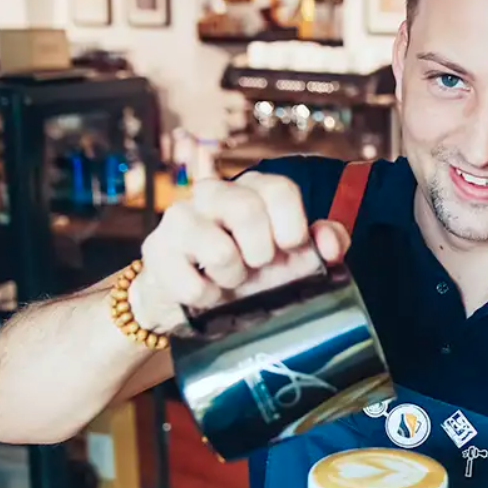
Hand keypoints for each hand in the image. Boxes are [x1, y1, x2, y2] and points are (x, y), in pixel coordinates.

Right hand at [133, 169, 349, 332]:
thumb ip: (322, 243)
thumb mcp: (291, 255)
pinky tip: (206, 294)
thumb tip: (331, 246)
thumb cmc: (248, 267)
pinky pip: (193, 285)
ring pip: (220, 250)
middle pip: (247, 210)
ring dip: (233, 278)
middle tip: (257, 267)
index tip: (291, 249)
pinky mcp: (156, 250)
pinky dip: (207, 299)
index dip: (292, 226)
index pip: (279, 189)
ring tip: (230, 279)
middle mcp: (213, 193)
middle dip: (262, 253)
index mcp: (250, 188)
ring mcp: (180, 218)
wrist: (190, 295)